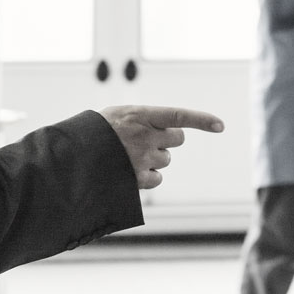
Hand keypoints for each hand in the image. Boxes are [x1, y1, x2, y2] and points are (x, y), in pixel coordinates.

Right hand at [100, 105, 223, 188]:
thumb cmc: (96, 132)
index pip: (178, 116)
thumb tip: (167, 127)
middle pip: (177, 139)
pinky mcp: (137, 179)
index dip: (201, 120)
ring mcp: (142, 158)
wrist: (73, 156)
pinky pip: (157, 178)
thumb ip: (143, 118)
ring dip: (156, 157)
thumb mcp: (118, 114)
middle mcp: (144, 136)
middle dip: (168, 140)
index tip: (220, 126)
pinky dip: (150, 175)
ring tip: (132, 154)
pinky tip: (132, 170)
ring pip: (166, 159)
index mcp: (140, 115)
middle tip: (150, 139)